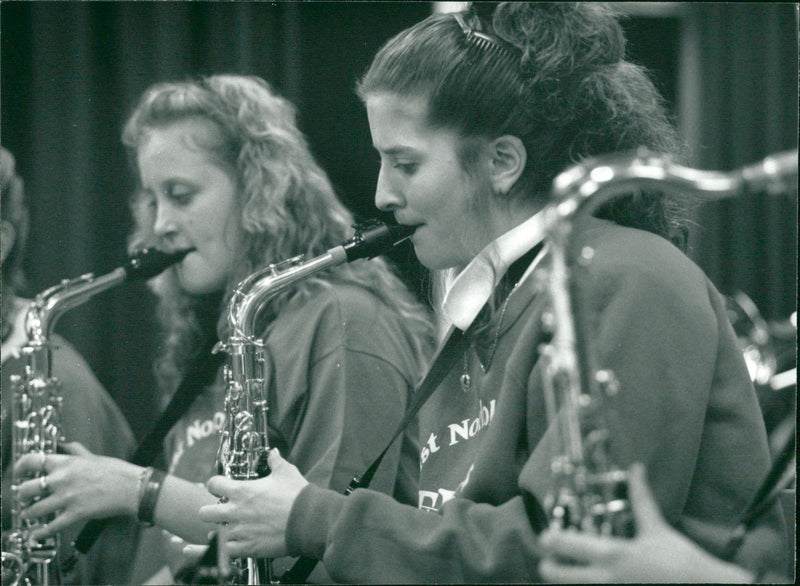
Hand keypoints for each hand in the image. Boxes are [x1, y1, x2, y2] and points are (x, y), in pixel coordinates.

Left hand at [13, 442, 140, 540]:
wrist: (132, 488)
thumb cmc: (116, 471)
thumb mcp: (94, 456)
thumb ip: (76, 450)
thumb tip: (65, 445)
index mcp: (66, 463)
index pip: (32, 460)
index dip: (19, 467)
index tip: (17, 472)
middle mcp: (62, 479)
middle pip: (26, 488)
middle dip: (21, 495)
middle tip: (23, 497)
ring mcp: (67, 498)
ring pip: (34, 510)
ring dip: (28, 513)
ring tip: (28, 514)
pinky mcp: (75, 514)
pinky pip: (51, 527)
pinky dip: (40, 533)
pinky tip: (36, 535)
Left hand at [198, 449, 308, 558]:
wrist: (308, 521)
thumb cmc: (297, 495)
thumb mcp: (286, 472)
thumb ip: (275, 461)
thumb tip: (272, 453)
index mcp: (241, 491)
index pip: (213, 484)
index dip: (215, 484)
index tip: (220, 487)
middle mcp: (235, 511)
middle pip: (204, 512)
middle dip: (210, 510)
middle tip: (220, 511)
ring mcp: (239, 531)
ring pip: (213, 534)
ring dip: (219, 531)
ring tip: (225, 530)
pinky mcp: (247, 548)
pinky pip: (225, 552)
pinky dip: (224, 550)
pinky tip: (224, 548)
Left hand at [537, 463, 754, 583]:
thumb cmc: (680, 560)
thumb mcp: (656, 528)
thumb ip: (640, 498)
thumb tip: (636, 468)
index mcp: (613, 554)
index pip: (565, 544)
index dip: (549, 540)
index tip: (545, 537)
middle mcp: (606, 579)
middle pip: (555, 575)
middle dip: (548, 567)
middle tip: (551, 561)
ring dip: (565, 581)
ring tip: (569, 573)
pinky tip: (589, 582)